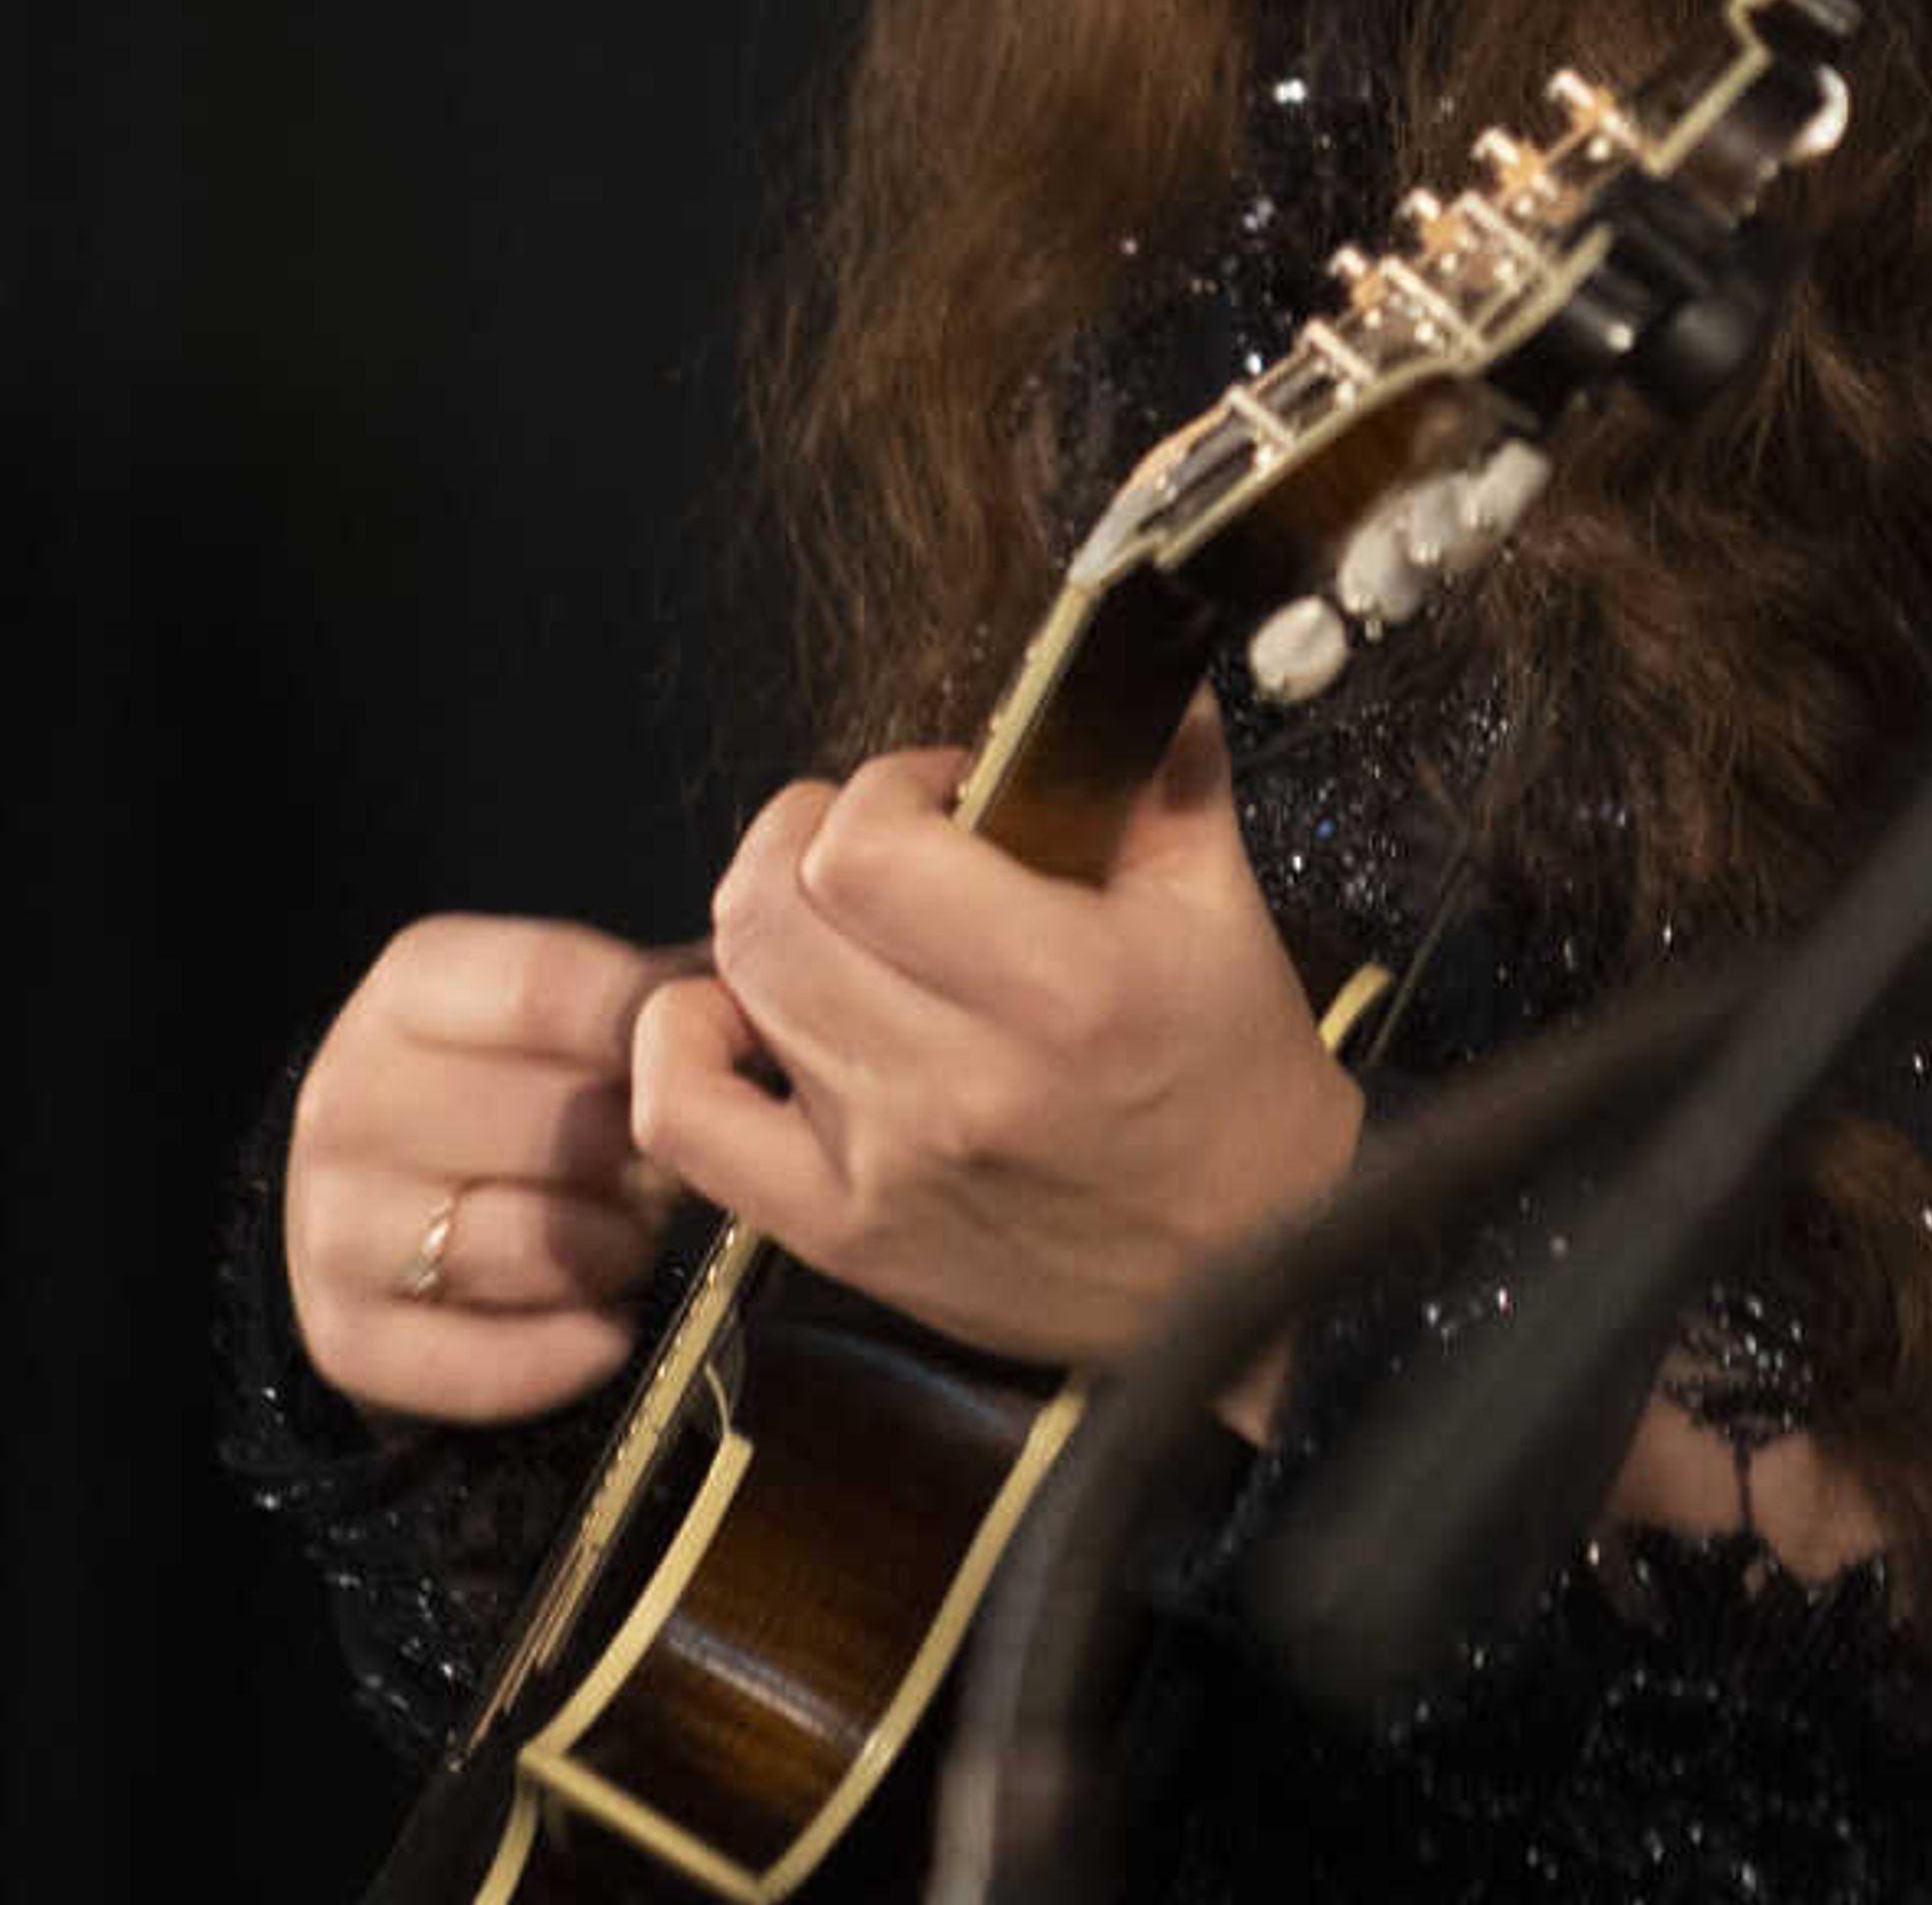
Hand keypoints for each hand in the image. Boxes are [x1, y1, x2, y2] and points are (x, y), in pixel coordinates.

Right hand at [284, 916, 679, 1425]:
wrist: (393, 1209)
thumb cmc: (519, 1088)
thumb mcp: (568, 1012)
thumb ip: (653, 996)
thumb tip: (750, 1001)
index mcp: (413, 986)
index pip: (547, 989)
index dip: (651, 1029)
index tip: (710, 1054)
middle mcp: (352, 1096)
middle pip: (554, 1123)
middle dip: (641, 1151)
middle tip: (666, 1163)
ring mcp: (332, 1223)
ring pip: (528, 1244)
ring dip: (612, 1249)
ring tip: (627, 1233)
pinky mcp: (345, 1338)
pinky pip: (491, 1364)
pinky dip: (572, 1351)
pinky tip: (602, 1324)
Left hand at [633, 696, 1359, 1379]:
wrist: (1248, 1266)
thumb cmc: (1233, 1085)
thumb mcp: (1222, 908)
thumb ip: (1168, 771)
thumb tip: (1130, 664)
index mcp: (1063, 987)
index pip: (868, 848)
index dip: (887, 786)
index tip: (945, 792)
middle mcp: (959, 1079)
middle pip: (775, 906)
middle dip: (814, 833)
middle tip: (879, 837)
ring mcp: (885, 1163)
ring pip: (737, 982)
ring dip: (770, 916)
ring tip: (838, 915)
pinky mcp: (840, 1232)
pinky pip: (687, 1119)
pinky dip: (683, 1042)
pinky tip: (738, 1011)